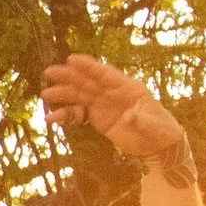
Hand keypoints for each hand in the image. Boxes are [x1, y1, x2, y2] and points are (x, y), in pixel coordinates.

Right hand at [41, 55, 187, 160]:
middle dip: (68, 77)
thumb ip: (141, 121)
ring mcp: (103, 105)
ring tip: (45, 95)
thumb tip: (129, 117)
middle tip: (49, 72)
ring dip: (63, 95)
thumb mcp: (154, 126)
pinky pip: (79, 114)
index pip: (104, 74)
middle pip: (87, 82)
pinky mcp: (98, 118)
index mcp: (127, 88)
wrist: (157, 145)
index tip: (70, 59)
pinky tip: (53, 119)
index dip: (87, 66)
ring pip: (79, 96)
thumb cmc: (160, 130)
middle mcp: (112, 93)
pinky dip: (67, 115)